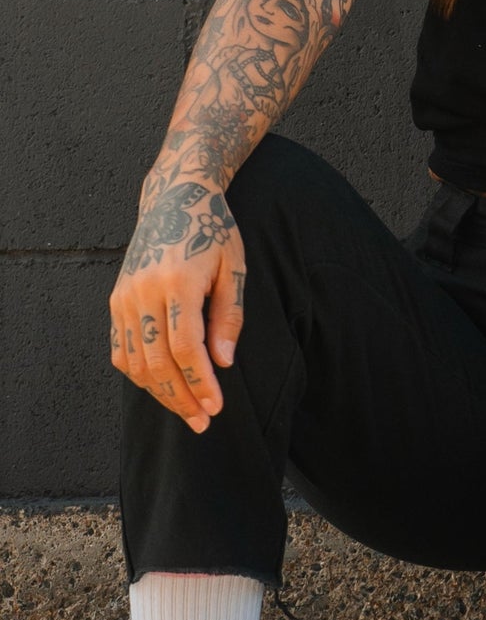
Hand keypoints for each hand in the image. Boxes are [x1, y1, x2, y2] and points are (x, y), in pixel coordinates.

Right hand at [109, 178, 244, 433]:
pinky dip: (139, 374)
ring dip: (160, 392)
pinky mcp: (116, 300)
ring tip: (187, 410)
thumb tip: (223, 362)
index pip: (185, 348)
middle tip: (203, 421)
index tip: (217, 406)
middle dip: (180, 398)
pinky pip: (120, 349)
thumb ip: (229, 316)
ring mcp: (124, 298)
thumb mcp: (234, 266)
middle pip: (156, 362)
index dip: (200, 382)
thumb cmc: (212, 230)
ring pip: (135, 361)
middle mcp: (143, 292)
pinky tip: (161, 386)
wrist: (174, 198)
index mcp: (177, 283)